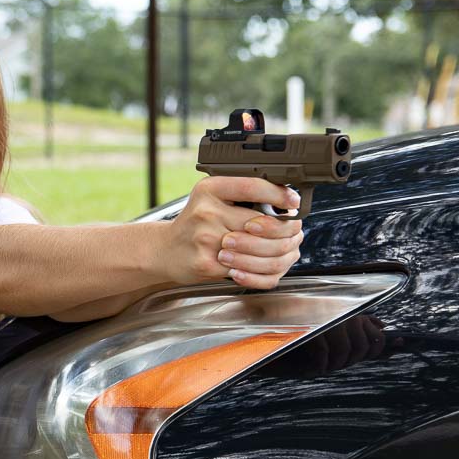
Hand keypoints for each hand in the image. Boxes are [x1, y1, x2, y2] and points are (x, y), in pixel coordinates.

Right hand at [166, 177, 302, 288]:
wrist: (165, 250)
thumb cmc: (194, 225)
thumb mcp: (211, 200)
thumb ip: (241, 199)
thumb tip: (284, 206)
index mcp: (210, 189)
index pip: (252, 186)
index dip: (279, 194)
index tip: (293, 202)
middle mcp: (206, 211)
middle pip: (262, 223)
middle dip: (284, 231)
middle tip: (292, 233)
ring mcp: (205, 238)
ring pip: (259, 248)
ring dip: (275, 253)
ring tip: (278, 251)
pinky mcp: (207, 262)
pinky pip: (246, 269)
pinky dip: (259, 272)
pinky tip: (259, 267)